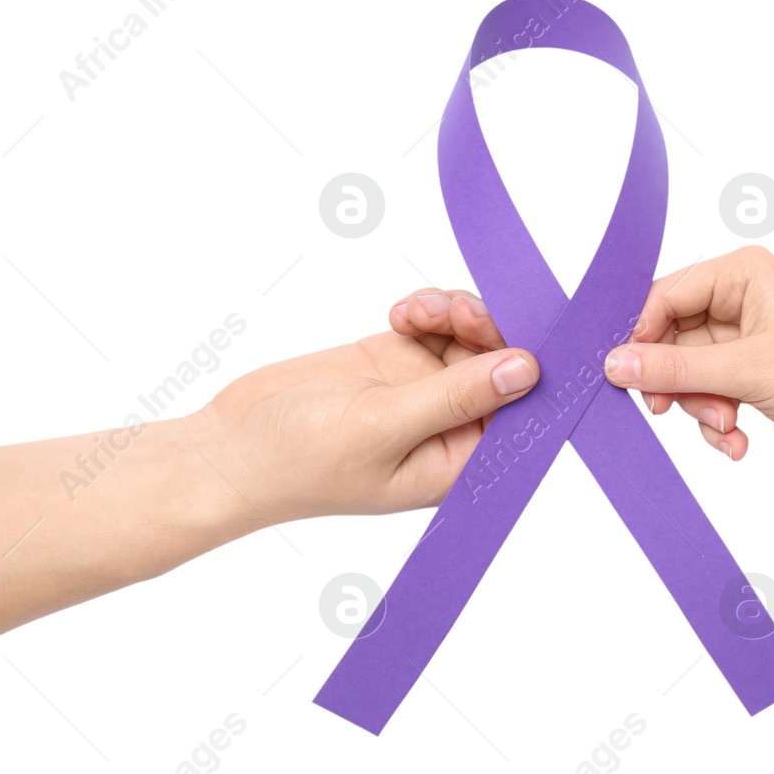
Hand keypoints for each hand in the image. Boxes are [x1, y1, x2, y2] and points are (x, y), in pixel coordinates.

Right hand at [195, 300, 537, 521]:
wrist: (233, 446)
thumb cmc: (299, 460)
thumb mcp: (382, 427)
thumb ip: (454, 396)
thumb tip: (525, 370)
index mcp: (460, 463)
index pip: (522, 415)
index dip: (534, 370)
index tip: (540, 329)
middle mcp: (451, 428)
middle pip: (502, 366)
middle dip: (489, 330)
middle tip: (457, 311)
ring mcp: (425, 391)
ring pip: (472, 337)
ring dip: (455, 313)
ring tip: (415, 312)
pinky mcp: (397, 361)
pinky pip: (438, 324)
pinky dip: (428, 310)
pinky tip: (400, 313)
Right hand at [600, 246, 773, 461]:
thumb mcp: (748, 372)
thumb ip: (676, 369)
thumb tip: (614, 363)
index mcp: (742, 274)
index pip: (664, 296)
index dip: (641, 338)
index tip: (627, 377)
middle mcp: (741, 300)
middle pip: (670, 340)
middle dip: (678, 384)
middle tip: (674, 411)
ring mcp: (747, 340)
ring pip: (688, 375)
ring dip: (701, 409)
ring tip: (729, 427)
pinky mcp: (754, 375)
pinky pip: (711, 396)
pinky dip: (718, 422)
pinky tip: (739, 442)